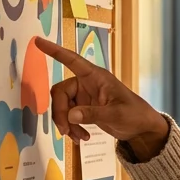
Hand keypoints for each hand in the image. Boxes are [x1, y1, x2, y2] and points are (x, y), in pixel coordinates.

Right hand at [35, 39, 169, 160]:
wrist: (142, 129)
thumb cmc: (135, 114)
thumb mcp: (116, 114)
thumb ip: (93, 114)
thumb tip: (71, 115)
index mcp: (96, 77)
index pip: (72, 60)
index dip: (55, 51)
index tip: (38, 41)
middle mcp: (87, 84)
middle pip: (60, 93)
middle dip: (60, 112)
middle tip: (66, 130)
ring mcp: (84, 97)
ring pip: (62, 107)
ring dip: (66, 124)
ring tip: (79, 137)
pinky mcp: (84, 109)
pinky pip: (68, 116)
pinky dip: (72, 128)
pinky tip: (81, 138)